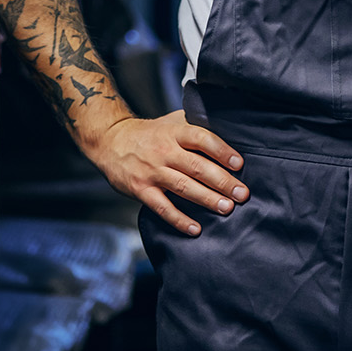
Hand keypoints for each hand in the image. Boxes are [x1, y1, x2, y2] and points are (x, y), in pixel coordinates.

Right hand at [92, 112, 247, 235]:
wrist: (109, 141)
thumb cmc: (148, 134)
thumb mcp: (170, 122)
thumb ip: (194, 125)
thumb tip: (227, 130)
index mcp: (174, 132)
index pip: (201, 138)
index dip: (221, 151)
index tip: (239, 163)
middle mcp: (163, 151)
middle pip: (196, 166)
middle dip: (222, 181)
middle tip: (242, 193)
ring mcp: (151, 172)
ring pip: (183, 187)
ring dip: (207, 199)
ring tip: (226, 208)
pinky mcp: (141, 190)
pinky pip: (163, 208)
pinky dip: (179, 220)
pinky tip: (196, 228)